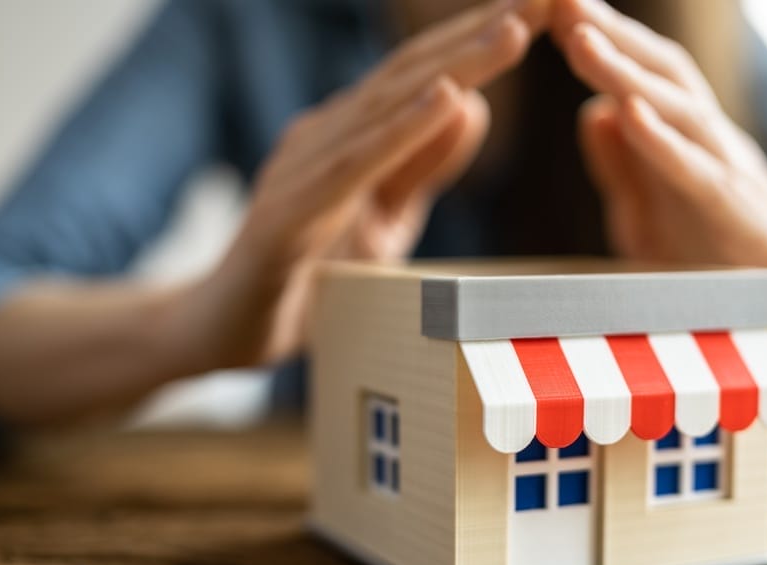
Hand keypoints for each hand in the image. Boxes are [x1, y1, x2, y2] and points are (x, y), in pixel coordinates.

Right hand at [178, 0, 549, 369]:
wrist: (220, 331)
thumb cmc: (304, 273)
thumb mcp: (381, 217)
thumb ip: (420, 163)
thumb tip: (471, 102)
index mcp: (352, 135)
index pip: (427, 75)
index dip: (483, 38)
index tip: (546, 5)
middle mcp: (325, 135)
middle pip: (413, 72)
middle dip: (481, 31)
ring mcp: (302, 170)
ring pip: (387, 106)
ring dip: (456, 64)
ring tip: (513, 29)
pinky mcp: (287, 217)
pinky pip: (353, 168)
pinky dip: (402, 130)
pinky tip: (447, 97)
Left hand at [552, 0, 766, 269]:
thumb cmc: (716, 282)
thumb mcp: (651, 223)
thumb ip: (626, 171)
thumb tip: (593, 112)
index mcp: (696, 147)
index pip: (648, 78)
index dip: (604, 40)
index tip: (554, 6)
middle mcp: (724, 151)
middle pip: (667, 78)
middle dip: (613, 34)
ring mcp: (745, 184)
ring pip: (686, 115)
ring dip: (628, 75)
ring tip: (580, 40)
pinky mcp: (755, 227)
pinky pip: (705, 179)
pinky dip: (666, 145)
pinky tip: (630, 114)